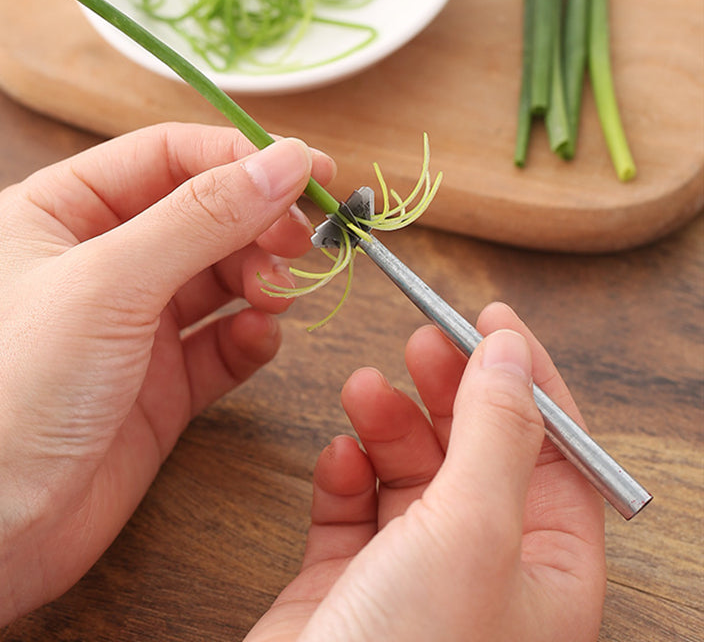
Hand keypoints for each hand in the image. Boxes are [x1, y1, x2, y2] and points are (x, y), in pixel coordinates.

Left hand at [0, 122, 334, 641]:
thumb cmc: (25, 387)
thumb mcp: (115, 281)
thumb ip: (205, 216)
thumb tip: (286, 161)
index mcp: (65, 210)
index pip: (169, 155)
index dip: (242, 157)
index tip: (312, 173)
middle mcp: (103, 257)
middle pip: (206, 213)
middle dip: (258, 224)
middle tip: (303, 242)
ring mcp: (137, 318)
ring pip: (223, 274)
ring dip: (261, 279)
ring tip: (276, 296)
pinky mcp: (166, 375)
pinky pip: (226, 337)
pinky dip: (251, 334)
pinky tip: (257, 339)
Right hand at [247, 302, 606, 641]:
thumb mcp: (469, 529)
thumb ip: (496, 433)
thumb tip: (512, 351)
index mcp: (545, 568)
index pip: (553, 447)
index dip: (525, 375)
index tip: (491, 316)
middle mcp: (484, 567)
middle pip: (476, 447)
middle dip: (448, 388)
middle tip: (420, 339)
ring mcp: (411, 571)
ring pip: (409, 466)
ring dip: (387, 421)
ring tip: (362, 389)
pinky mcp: (346, 575)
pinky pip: (352, 500)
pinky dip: (345, 469)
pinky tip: (337, 459)